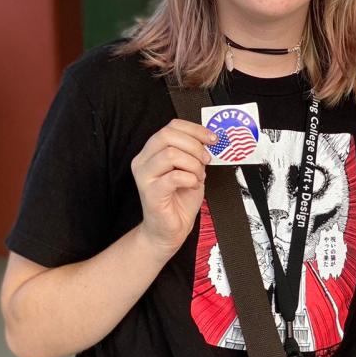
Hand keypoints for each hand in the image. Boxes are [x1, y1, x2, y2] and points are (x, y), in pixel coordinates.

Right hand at [131, 120, 215, 256]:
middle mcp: (143, 160)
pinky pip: (174, 176)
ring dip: (193, 164)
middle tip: (206, 160)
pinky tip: (192, 185)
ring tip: (198, 176)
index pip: (171, 126)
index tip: (212, 139)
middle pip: (168, 135)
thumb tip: (209, 140)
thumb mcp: (191, 170)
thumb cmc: (179, 201)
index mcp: (152, 151)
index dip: (195, 129)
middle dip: (195, 146)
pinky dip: (190, 179)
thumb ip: (194, 153)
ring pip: (171, 154)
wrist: (169, 230)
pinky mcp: (151, 192)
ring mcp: (144, 176)